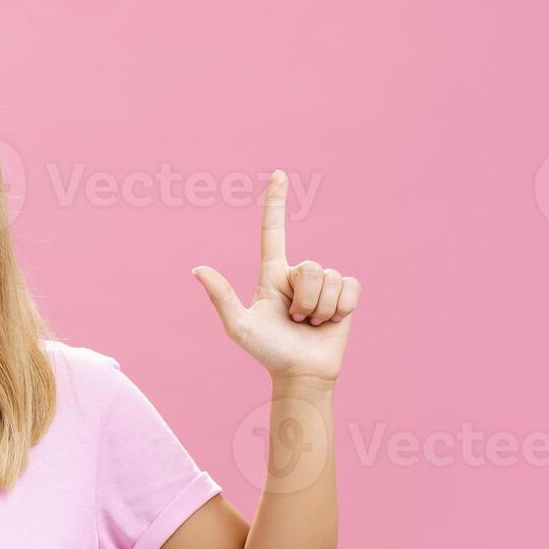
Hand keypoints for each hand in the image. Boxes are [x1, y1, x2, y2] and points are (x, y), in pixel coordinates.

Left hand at [192, 170, 358, 383]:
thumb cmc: (268, 351)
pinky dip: (342, 308)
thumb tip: (197, 269)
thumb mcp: (239, 327)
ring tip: (311, 324)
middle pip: (311, 267)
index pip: (274, 231)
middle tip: (296, 320)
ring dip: (321, 308)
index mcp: (273, 274)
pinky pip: (350, 287)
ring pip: (331, 279)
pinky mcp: (346, 294)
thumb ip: (222, 297)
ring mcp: (324, 283)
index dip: (276, 203)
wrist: (301, 374)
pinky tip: (332, 321)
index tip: (279, 174)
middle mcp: (299, 274)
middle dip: (306, 299)